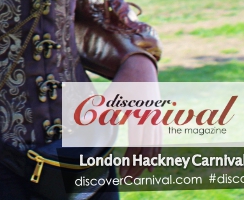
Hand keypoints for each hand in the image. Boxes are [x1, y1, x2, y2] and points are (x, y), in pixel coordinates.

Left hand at [108, 54, 161, 177]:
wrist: (141, 66)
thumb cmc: (124, 81)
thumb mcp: (111, 94)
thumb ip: (100, 108)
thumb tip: (84, 119)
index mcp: (140, 114)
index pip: (137, 144)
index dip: (131, 160)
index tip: (123, 172)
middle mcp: (151, 118)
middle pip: (147, 148)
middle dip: (138, 164)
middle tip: (129, 178)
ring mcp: (157, 117)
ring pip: (155, 143)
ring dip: (149, 159)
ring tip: (143, 172)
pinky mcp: (158, 115)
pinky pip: (159, 136)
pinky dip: (157, 149)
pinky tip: (153, 158)